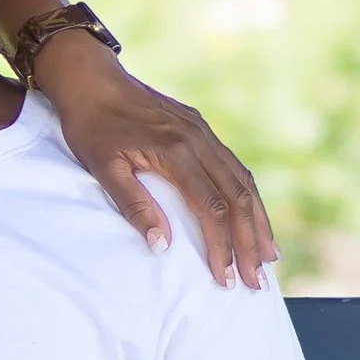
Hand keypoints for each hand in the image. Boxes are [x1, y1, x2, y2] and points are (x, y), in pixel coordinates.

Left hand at [29, 33, 275, 288]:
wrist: (89, 78)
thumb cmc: (90, 125)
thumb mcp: (103, 167)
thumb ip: (133, 204)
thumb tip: (162, 246)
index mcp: (177, 152)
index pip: (212, 209)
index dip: (222, 246)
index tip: (225, 279)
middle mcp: (199, 140)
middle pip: (239, 198)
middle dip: (251, 242)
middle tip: (257, 281)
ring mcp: (203, 132)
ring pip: (244, 181)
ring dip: (258, 221)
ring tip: (269, 256)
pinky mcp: (200, 129)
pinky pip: (234, 166)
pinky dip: (248, 196)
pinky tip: (253, 216)